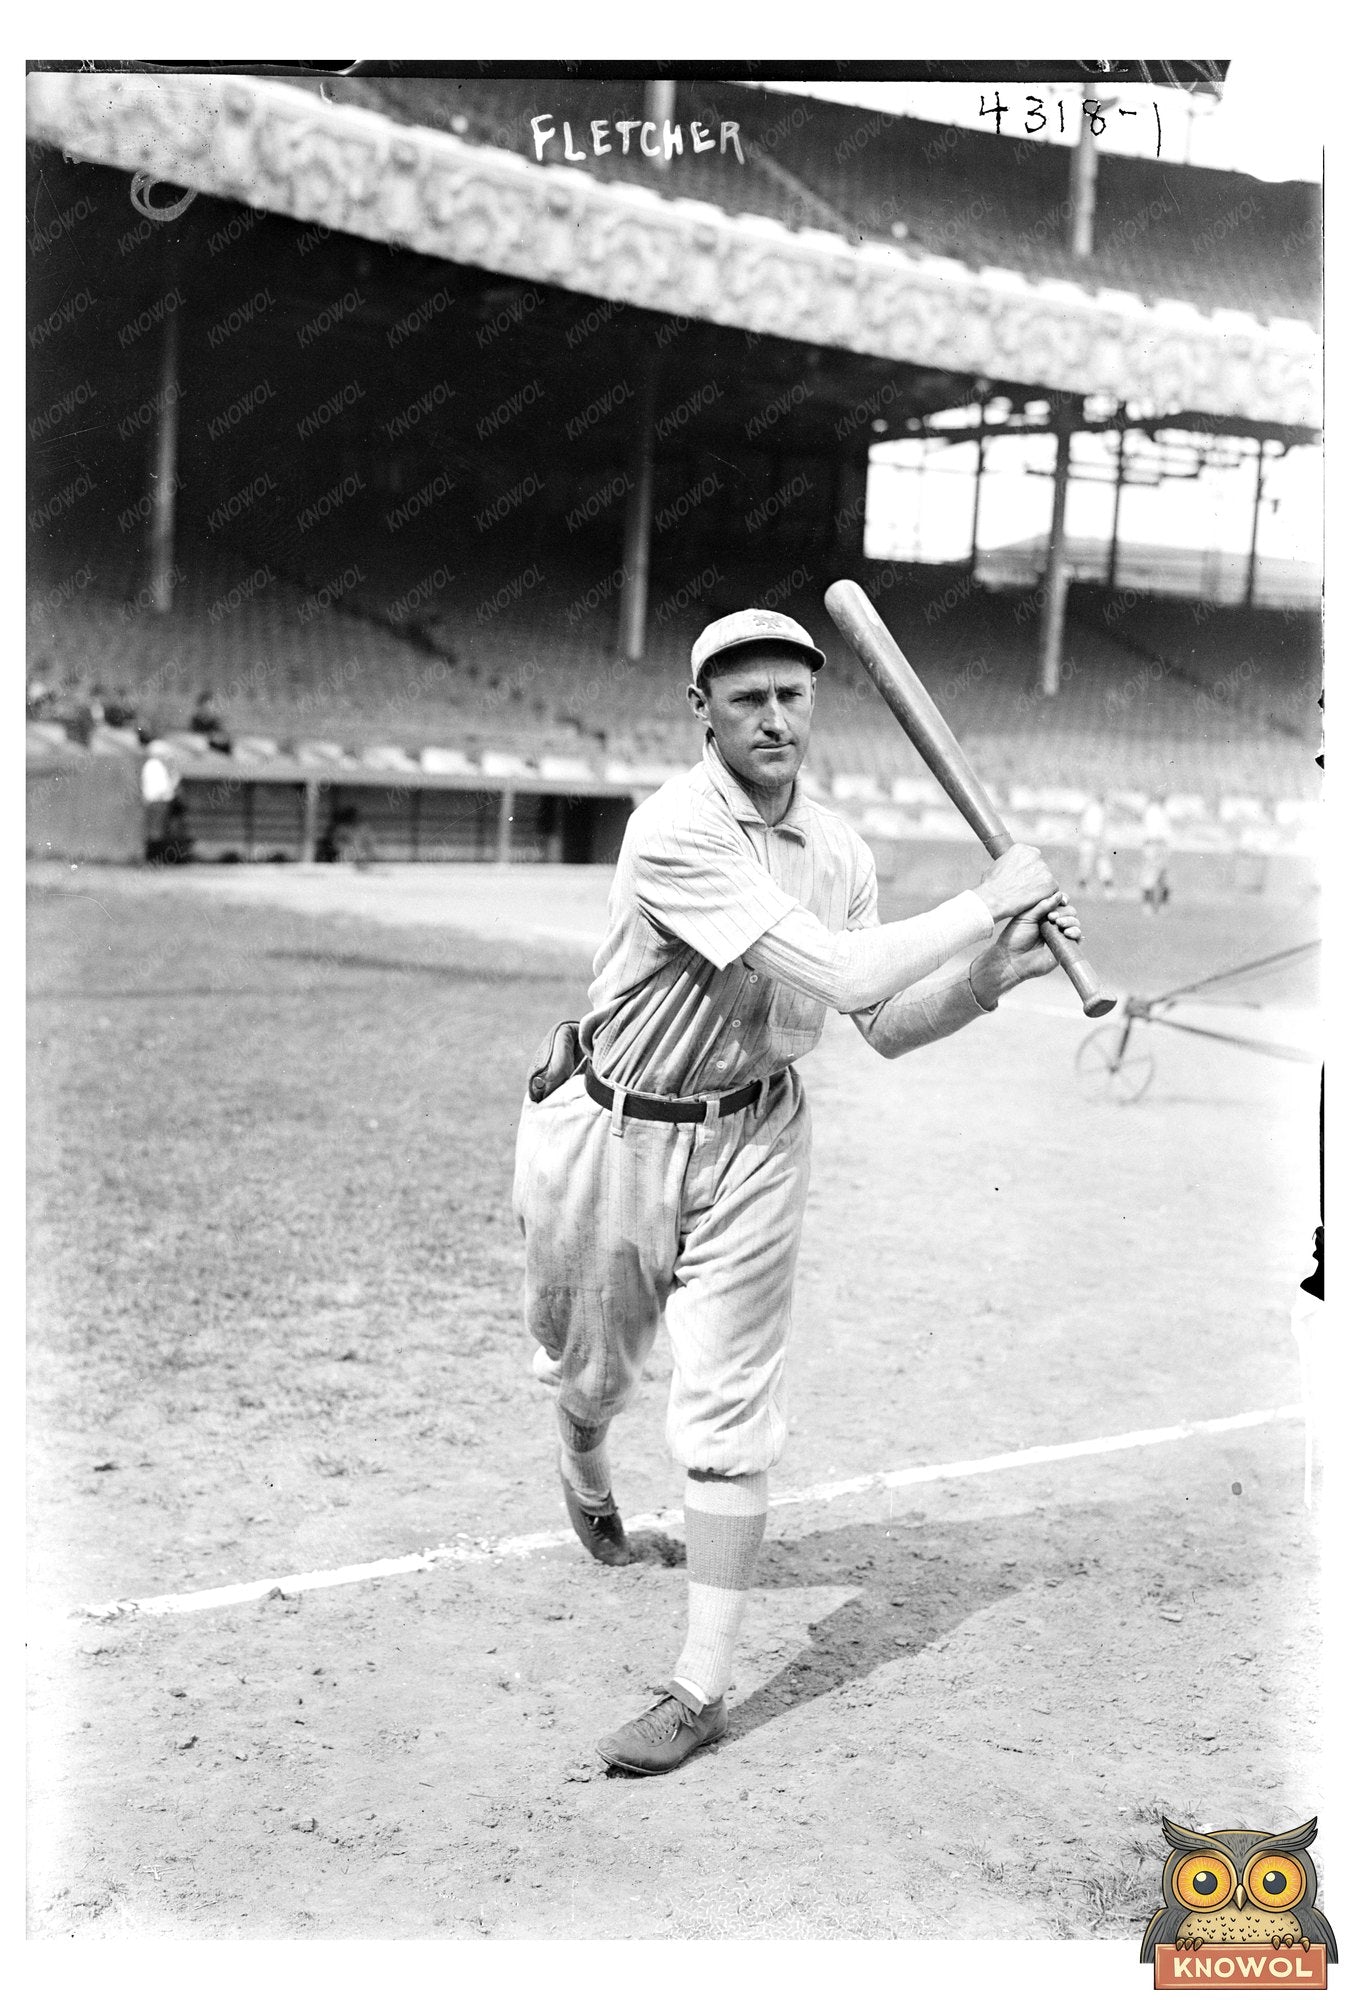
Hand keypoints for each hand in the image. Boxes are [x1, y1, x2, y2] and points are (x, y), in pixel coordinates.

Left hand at [969, 893, 1083, 1004]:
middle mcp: (1054, 923)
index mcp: (1044, 914)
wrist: (1012, 959)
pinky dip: (1076, 933)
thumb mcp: (1026, 917)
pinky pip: (1078, 939)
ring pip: (1075, 923)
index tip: (1061, 900)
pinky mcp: (1064, 948)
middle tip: (1051, 917)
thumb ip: (1042, 905)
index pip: (1060, 902)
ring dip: (1070, 921)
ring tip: (1058, 924)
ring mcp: (1060, 935)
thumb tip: (1060, 894)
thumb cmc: (1015, 937)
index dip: (1063, 899)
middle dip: (1064, 912)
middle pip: (1070, 911)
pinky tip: (1067, 933)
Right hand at [974, 844, 1057, 925]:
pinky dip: (1045, 896)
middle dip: (1035, 877)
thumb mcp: (996, 865)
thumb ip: (1008, 861)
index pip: (1032, 856)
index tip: (1022, 879)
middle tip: (1025, 889)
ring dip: (1040, 887)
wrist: (994, 899)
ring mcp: (1044, 869)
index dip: (1028, 869)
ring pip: (1047, 879)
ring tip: (1027, 897)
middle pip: (1040, 867)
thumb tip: (1009, 863)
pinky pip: (1052, 890)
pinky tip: (1034, 901)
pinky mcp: (1050, 883)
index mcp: (1021, 848)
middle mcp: (1035, 855)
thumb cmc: (990, 885)